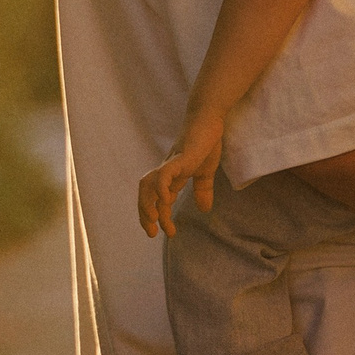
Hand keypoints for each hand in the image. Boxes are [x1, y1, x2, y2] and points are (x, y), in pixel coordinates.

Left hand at [140, 115, 225, 237]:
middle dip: (145, 215)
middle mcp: (165, 172)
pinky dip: (160, 188)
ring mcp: (170, 164)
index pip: (155, 199)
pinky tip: (164, 200)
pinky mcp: (179, 158)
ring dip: (149, 205)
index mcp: (171, 177)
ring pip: (148, 186)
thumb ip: (203, 190)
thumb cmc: (205, 143)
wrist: (209, 120)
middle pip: (144, 194)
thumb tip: (204, 209)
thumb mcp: (205, 172)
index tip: (164, 232)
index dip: (155, 217)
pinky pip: (163, 174)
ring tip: (156, 220)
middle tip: (152, 233)